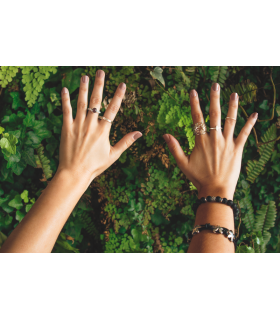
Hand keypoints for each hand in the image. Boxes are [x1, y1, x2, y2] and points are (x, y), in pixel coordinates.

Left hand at [57, 70, 141, 183]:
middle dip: (100, 85)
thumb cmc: (95, 166)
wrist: (75, 173)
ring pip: (81, 103)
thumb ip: (126, 142)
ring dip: (84, 88)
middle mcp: (91, 125)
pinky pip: (66, 111)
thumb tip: (139, 133)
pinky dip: (65, 100)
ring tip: (85, 76)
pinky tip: (65, 89)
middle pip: (97, 101)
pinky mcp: (66, 128)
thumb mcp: (113, 155)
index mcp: (103, 131)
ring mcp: (78, 125)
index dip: (118, 95)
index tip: (122, 84)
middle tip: (101, 72)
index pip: (113, 109)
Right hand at [163, 83, 257, 199]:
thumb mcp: (182, 163)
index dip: (195, 103)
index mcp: (201, 141)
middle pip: (214, 114)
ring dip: (233, 106)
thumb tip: (164, 135)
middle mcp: (214, 138)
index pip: (197, 117)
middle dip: (214, 98)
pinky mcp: (238, 149)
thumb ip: (174, 148)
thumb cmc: (198, 178)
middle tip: (216, 85)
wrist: (216, 189)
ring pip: (230, 120)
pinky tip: (254, 114)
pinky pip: (245, 134)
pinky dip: (250, 124)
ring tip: (234, 94)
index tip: (194, 91)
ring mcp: (227, 143)